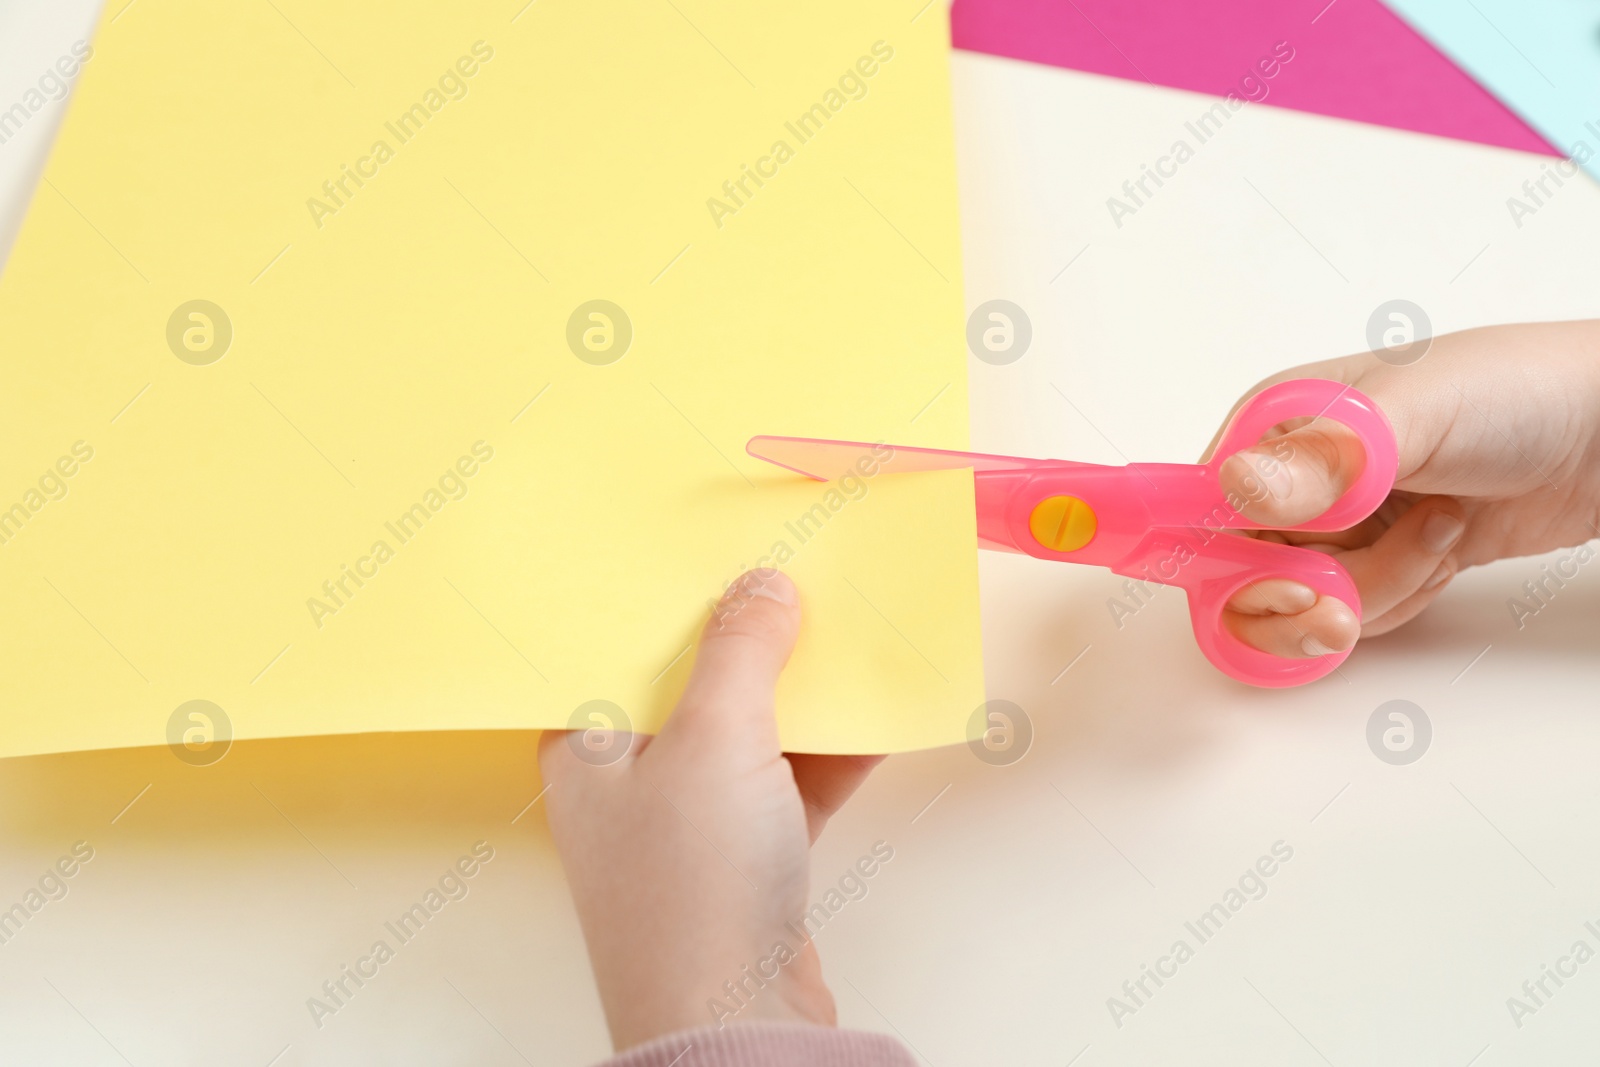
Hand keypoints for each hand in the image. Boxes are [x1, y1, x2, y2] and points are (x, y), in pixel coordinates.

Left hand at [538, 570, 882, 1049]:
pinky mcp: (748, 856)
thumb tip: (762, 588)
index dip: (662, 596)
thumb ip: (738, 652)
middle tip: (795, 570)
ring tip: (847, 625)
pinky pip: (791, 780)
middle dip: (748, 634)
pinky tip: (877, 708)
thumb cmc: (692, 884)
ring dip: (799, 689)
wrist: (739, 1018)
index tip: (709, 546)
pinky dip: (831, 749)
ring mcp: (692, 822)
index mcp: (586, 746)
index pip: (614, 647)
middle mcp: (630, 781)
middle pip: (691, 683)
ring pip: (749, 730)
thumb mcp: (714, 739)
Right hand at [1211, 321, 1599, 655]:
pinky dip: (1401, 597)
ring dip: (1376, 590)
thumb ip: (1326, 456)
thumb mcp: (1418, 414)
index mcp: (1273, 426)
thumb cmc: (1517, 392)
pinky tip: (1443, 548)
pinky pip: (1353, 611)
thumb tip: (1238, 485)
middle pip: (1243, 575)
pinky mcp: (1378, 558)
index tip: (1289, 584)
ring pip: (1304, 603)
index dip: (1227, 564)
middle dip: (1307, 598)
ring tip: (1436, 533)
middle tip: (1350, 601)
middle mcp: (1291, 477)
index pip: (1200, 513)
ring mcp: (1336, 521)